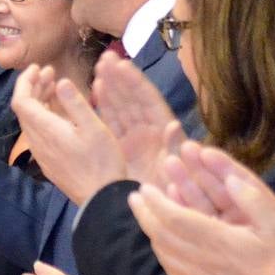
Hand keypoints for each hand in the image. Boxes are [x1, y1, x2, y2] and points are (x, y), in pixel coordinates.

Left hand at [10, 64, 125, 205]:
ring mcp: (41, 154)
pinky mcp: (48, 162)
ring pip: (31, 121)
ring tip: (55, 88)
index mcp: (45, 129)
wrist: (100, 199)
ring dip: (39, 101)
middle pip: (24, 109)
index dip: (25, 81)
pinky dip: (44, 116)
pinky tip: (61, 114)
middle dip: (34, 87)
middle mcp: (37, 142)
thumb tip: (60, 81)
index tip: (38, 67)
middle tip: (50, 72)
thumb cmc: (102, 162)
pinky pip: (38, 133)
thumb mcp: (94, 127)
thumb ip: (75, 102)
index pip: (21, 100)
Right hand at [93, 53, 187, 187]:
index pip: (148, 101)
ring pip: (120, 108)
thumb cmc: (174, 192)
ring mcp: (134, 139)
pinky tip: (96, 92)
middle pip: (132, 99)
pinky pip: (112, 123)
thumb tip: (175, 126)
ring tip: (99, 69)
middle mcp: (149, 131)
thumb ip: (176, 148)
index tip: (123, 66)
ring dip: (111, 88)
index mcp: (163, 132)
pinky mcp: (122, 148)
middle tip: (106, 59)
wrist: (161, 215)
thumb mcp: (178, 171)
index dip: (135, 83)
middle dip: (120, 79)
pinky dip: (104, 107)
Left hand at [128, 149, 274, 274]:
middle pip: (159, 232)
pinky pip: (168, 266)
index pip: (173, 217)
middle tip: (134, 196)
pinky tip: (159, 240)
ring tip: (143, 214)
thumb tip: (230, 178)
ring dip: (149, 229)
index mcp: (215, 239)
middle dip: (144, 212)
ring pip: (161, 249)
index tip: (146, 187)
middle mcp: (198, 258)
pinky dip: (160, 248)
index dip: (156, 201)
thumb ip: (252, 198)